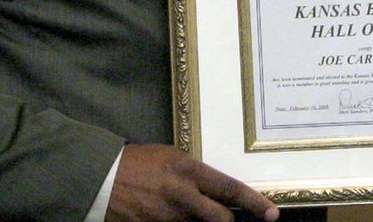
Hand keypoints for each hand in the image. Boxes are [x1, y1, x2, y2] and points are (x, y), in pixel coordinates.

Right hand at [104, 144, 278, 221]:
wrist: (101, 178)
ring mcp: (168, 218)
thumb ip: (194, 175)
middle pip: (220, 219)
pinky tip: (167, 215)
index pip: (230, 189)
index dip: (254, 202)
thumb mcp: (172, 158)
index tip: (272, 213)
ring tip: (181, 207)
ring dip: (197, 221)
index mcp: (189, 171)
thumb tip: (213, 189)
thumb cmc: (138, 163)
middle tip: (228, 218)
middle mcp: (183, 197)